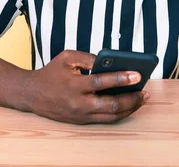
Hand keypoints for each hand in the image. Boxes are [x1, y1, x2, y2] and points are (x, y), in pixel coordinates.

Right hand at [27, 50, 148, 123]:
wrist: (33, 94)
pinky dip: (120, 113)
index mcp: (74, 85)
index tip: (137, 74)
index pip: (102, 82)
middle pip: (111, 105)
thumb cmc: (52, 72)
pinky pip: (105, 119)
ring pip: (111, 116)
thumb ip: (88, 58)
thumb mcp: (67, 57)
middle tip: (145, 92)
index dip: (121, 78)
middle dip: (131, 99)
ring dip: (129, 108)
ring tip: (142, 99)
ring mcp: (81, 115)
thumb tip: (110, 62)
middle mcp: (78, 103)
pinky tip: (130, 105)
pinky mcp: (82, 121)